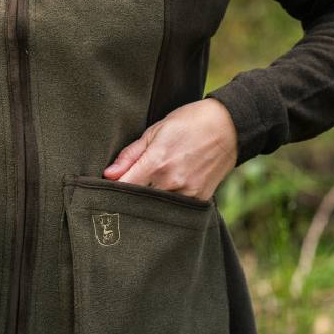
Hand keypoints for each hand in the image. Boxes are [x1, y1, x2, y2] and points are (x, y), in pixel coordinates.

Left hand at [102, 99, 237, 200]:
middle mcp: (171, 182)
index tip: (106, 189)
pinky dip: (167, 205)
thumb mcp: (155, 131)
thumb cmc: (188, 123)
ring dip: (148, 204)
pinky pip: (176, 210)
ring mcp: (187, 193)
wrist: (227, 127)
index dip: (111, 190)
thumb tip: (108, 175)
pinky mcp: (200, 200)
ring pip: (157, 209)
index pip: (123, 187)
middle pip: (138, 202)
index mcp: (156, 162)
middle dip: (128, 200)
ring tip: (145, 194)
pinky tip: (164, 196)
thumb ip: (130, 155)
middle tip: (124, 195)